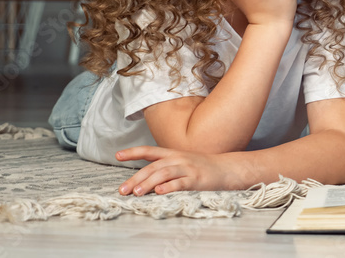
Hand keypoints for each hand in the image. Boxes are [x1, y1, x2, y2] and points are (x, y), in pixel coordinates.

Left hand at [116, 145, 242, 194]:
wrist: (227, 169)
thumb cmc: (202, 168)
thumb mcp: (182, 162)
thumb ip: (165, 167)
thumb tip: (143, 179)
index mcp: (173, 154)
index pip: (149, 151)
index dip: (133, 152)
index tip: (117, 155)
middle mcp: (178, 159)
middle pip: (153, 166)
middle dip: (136, 178)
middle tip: (122, 190)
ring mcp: (187, 168)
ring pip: (164, 174)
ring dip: (148, 183)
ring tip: (136, 193)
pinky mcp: (196, 179)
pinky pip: (180, 183)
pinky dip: (168, 187)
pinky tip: (159, 192)